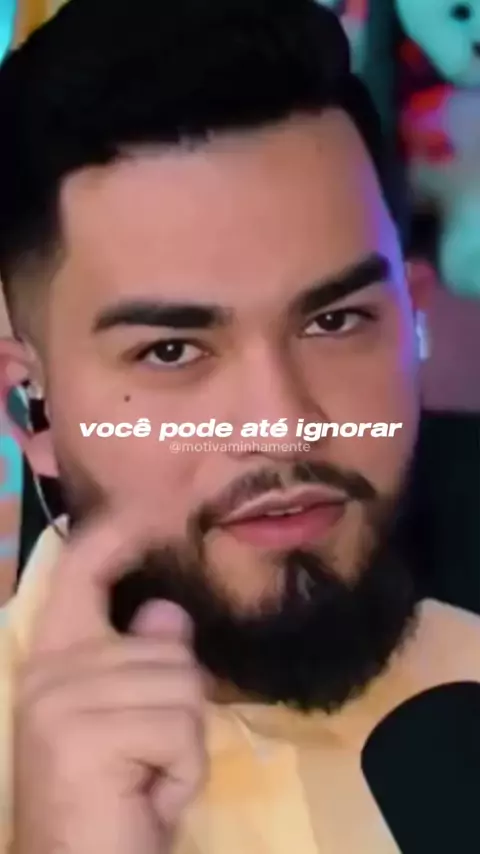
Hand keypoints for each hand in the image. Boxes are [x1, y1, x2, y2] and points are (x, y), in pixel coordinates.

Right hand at [12, 510, 205, 853]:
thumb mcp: (134, 723)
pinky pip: (182, 729)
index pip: (79, 573)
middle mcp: (51, 669)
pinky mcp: (86, 734)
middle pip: (169, 646)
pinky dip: (184, 771)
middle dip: (182, 707)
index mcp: (56, 657)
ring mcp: (63, 698)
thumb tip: (167, 611)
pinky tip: (148, 798)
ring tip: (147, 780)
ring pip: (183, 686)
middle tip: (150, 760)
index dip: (115, 536)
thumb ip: (143, 661)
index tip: (144, 507)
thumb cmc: (110, 800)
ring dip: (184, 744)